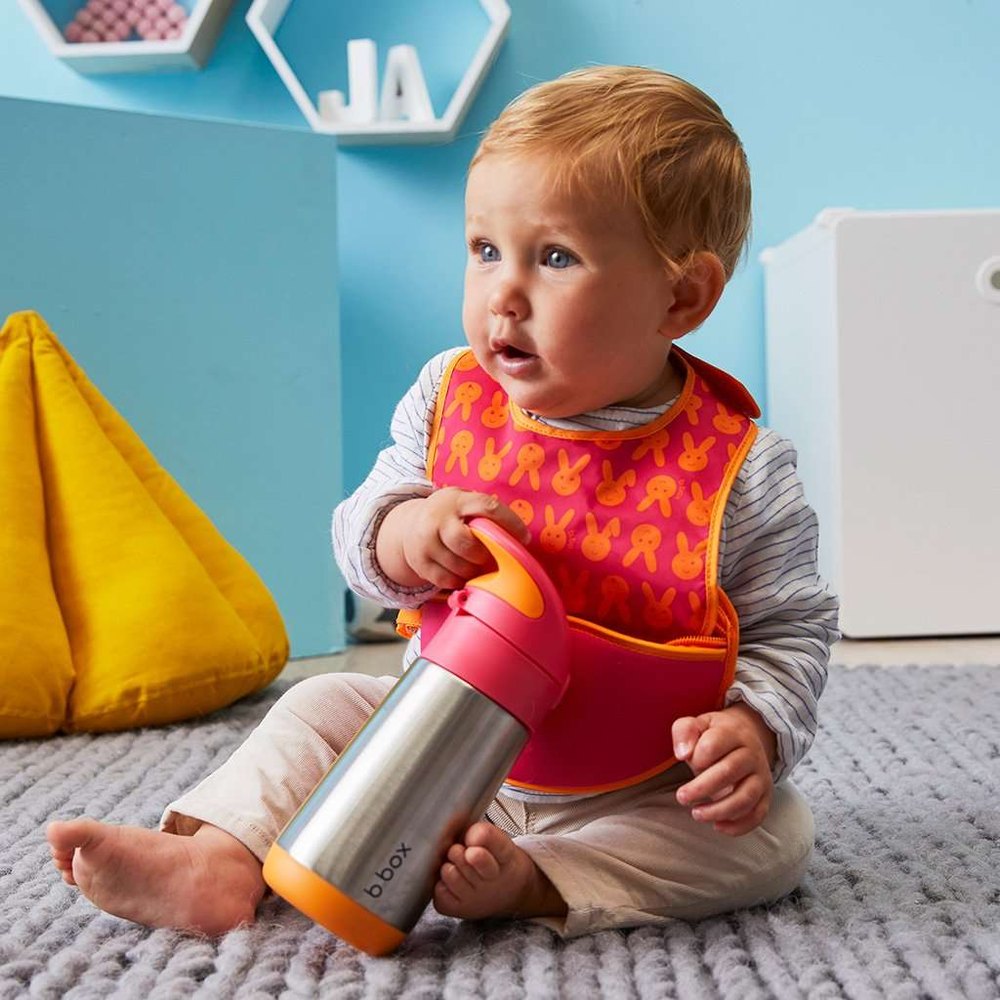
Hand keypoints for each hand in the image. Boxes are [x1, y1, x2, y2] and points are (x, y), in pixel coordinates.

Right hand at [376, 487, 529, 590]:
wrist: (410, 524)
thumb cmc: (450, 516)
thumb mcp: (464, 503)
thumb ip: (485, 515)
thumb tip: (519, 539)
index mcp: (457, 501)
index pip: (488, 507)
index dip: (510, 523)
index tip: (525, 538)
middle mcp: (438, 519)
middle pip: (467, 543)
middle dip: (484, 555)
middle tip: (490, 558)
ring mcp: (425, 541)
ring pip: (457, 566)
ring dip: (473, 572)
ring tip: (477, 567)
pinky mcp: (420, 562)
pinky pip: (445, 580)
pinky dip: (458, 581)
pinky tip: (462, 574)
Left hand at [672, 703, 776, 835]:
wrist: (745, 738)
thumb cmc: (713, 734)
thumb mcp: (697, 724)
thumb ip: (684, 732)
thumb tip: (682, 754)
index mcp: (733, 732)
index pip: (713, 744)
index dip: (696, 757)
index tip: (685, 760)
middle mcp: (751, 754)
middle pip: (729, 772)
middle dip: (701, 788)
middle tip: (681, 797)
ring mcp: (761, 776)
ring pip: (745, 797)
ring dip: (718, 810)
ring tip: (696, 814)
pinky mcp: (765, 796)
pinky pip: (757, 815)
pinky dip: (738, 826)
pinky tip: (718, 826)